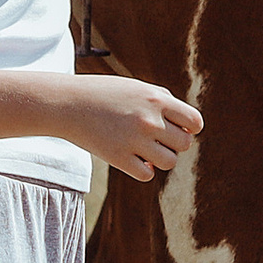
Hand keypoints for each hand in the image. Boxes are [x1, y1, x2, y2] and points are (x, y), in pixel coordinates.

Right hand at [58, 76, 203, 180]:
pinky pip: (147, 175)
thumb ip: (165, 102)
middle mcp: (149, 120)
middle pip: (183, 144)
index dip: (190, 128)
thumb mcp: (138, 88)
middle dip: (173, 143)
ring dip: (160, 158)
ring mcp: (134, 140)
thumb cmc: (105, 94)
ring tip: (145, 149)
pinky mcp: (118, 158)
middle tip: (156, 138)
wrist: (68, 104)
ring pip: (168, 162)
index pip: (194, 122)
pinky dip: (144, 170)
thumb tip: (189, 127)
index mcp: (156, 99)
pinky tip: (133, 159)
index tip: (177, 128)